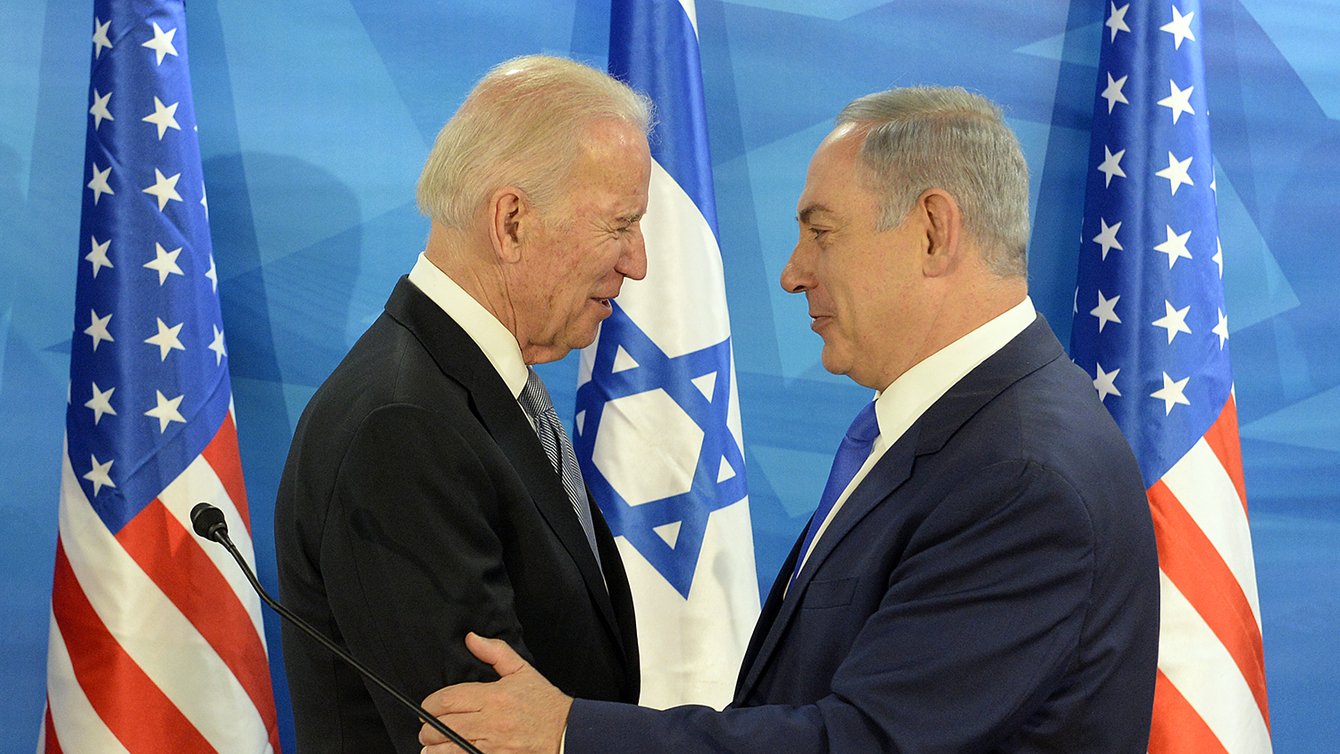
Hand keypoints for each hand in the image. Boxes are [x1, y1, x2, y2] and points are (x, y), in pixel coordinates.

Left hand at [419, 632, 572, 753]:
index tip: (428, 707)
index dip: (431, 704)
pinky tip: (444, 753)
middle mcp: (490, 722)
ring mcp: (492, 745)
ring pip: (448, 747)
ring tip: (430, 743)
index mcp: (494, 697)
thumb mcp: (522, 671)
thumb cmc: (544, 703)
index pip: (449, 699)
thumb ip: (495, 652)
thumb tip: (471, 639)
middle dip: (428, 727)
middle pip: (443, 725)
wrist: (566, 733)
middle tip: (427, 726)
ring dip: (433, 746)